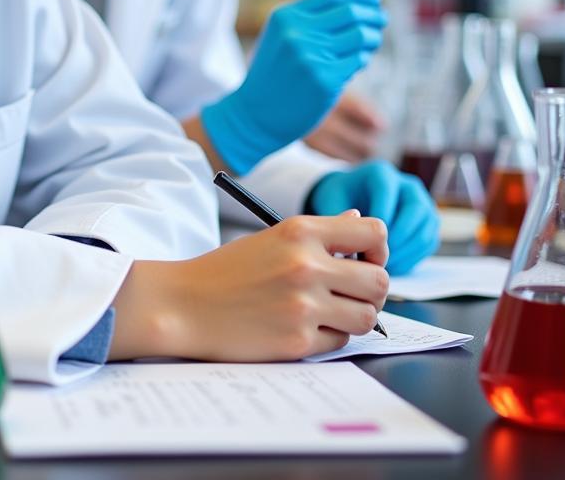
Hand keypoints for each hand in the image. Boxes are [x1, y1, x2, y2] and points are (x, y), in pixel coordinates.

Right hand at [110, 212, 388, 362]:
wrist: (184, 304)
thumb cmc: (225, 270)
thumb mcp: (271, 238)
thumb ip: (319, 232)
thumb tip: (358, 222)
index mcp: (299, 231)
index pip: (373, 232)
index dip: (377, 249)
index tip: (364, 259)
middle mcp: (306, 265)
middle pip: (380, 281)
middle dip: (371, 289)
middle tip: (350, 292)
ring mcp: (304, 306)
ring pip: (367, 316)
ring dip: (354, 316)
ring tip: (328, 312)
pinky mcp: (298, 342)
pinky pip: (340, 342)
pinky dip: (329, 337)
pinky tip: (303, 326)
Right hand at [200, 0, 386, 173]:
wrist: (256, 113)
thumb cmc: (273, 74)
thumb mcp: (279, 37)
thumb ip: (307, 20)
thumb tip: (355, 6)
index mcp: (285, 17)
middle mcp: (297, 33)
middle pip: (351, 13)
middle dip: (373, 14)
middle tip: (382, 19)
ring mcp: (311, 57)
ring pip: (360, 35)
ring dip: (373, 37)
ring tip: (372, 42)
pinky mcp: (325, 80)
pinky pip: (358, 61)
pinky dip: (362, 60)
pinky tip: (356, 64)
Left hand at [307, 161, 439, 274]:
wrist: (352, 196)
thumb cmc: (341, 198)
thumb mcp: (331, 199)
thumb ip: (337, 215)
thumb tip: (346, 241)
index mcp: (381, 174)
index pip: (386, 191)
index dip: (378, 218)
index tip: (365, 241)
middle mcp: (407, 185)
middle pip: (415, 209)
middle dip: (398, 236)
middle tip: (380, 257)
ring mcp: (422, 204)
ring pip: (425, 228)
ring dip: (408, 251)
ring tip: (386, 266)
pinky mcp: (428, 223)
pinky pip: (428, 242)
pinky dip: (414, 257)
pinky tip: (394, 267)